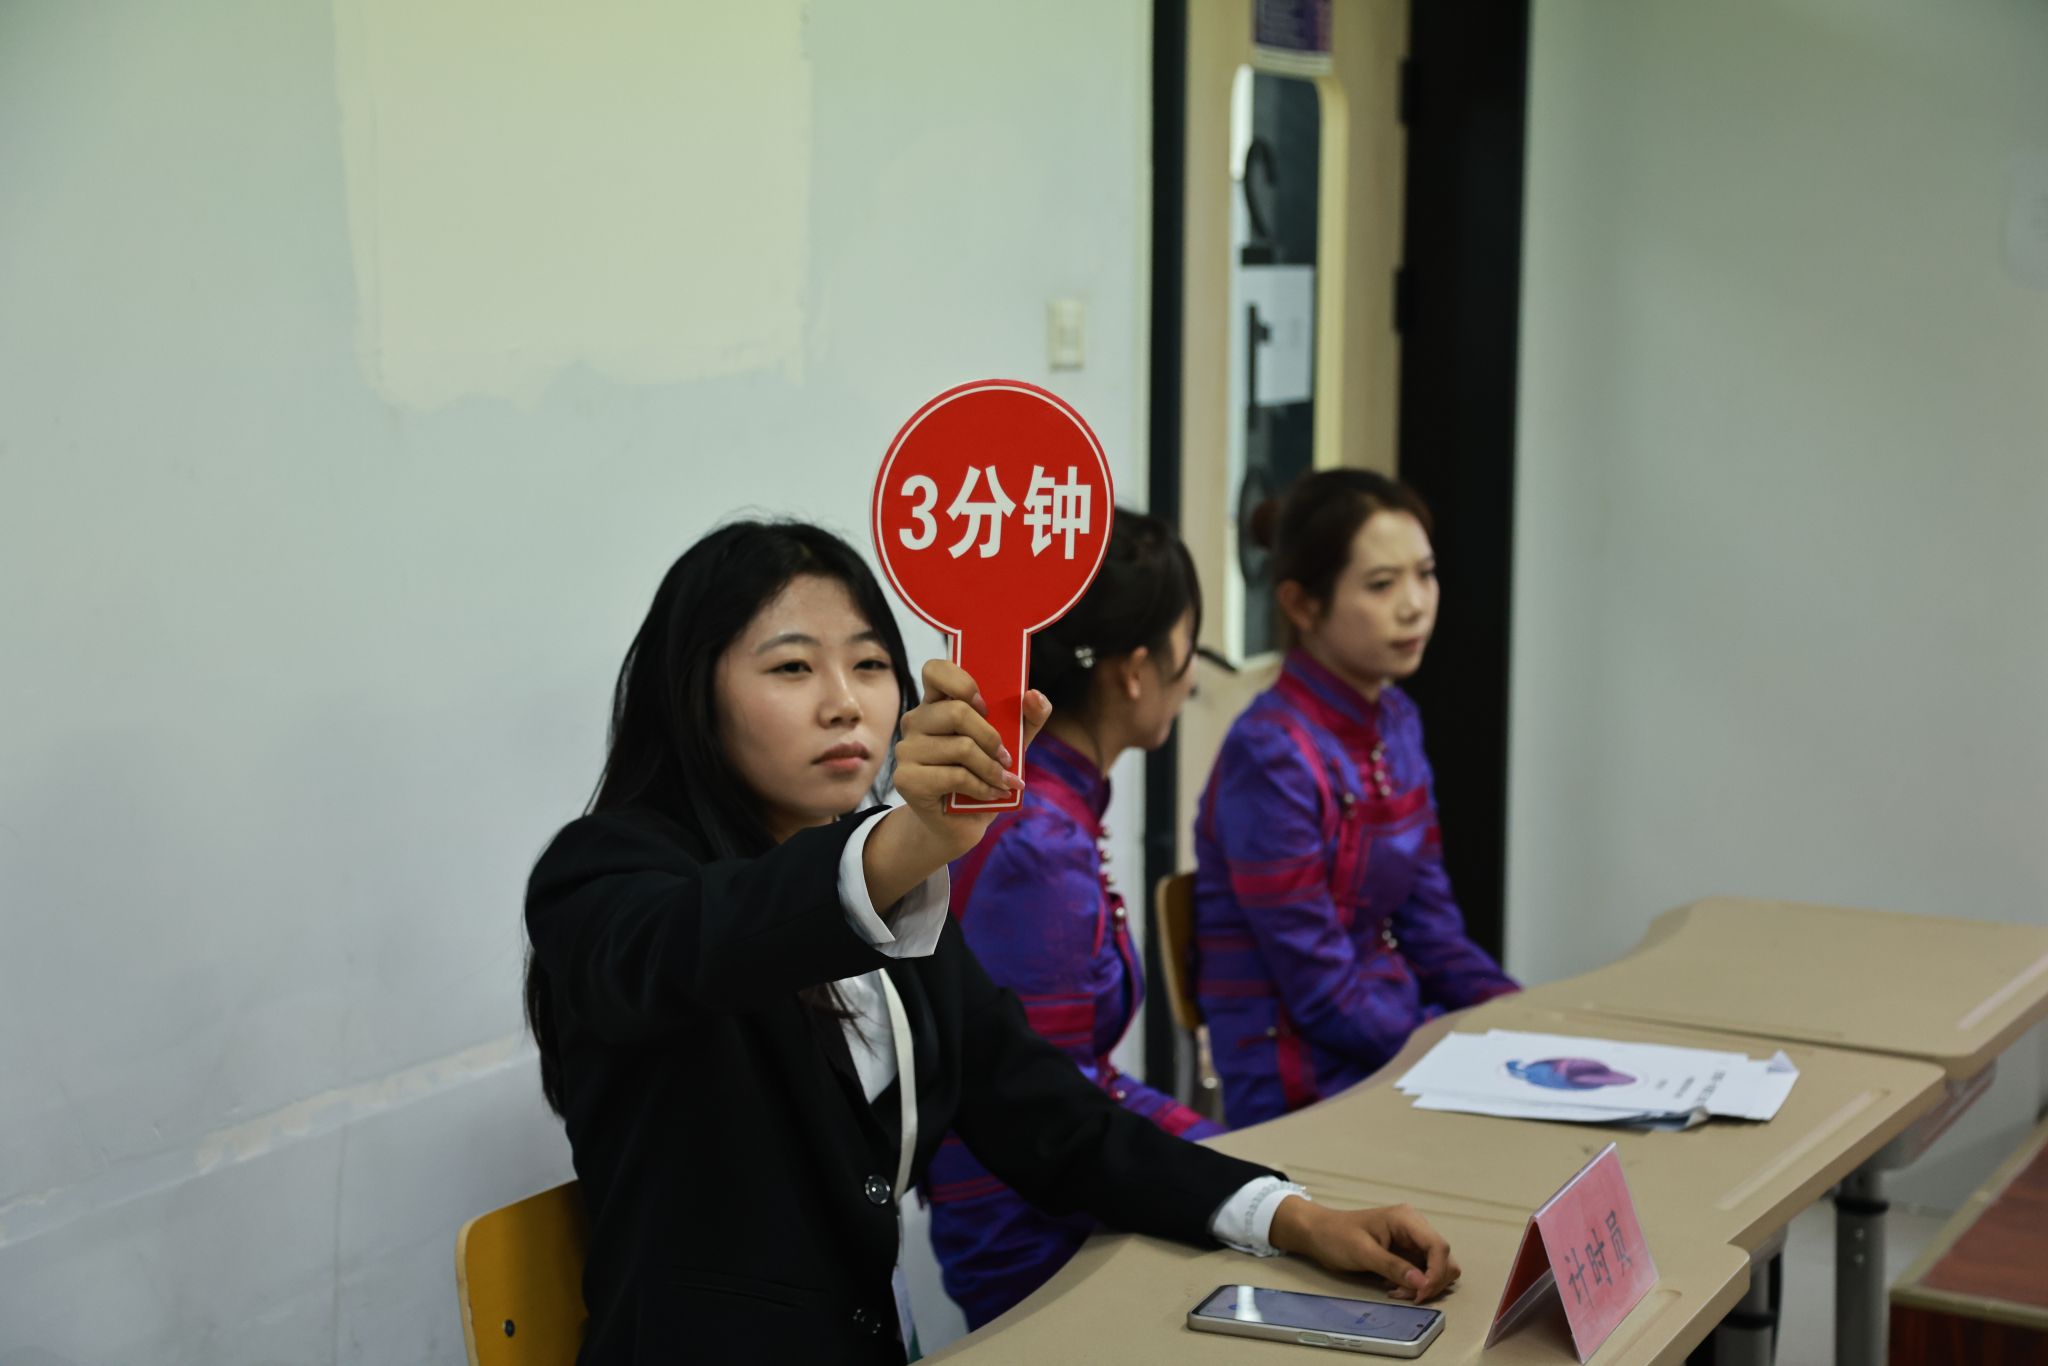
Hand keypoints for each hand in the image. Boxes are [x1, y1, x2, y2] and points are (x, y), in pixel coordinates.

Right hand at [891, 660, 1051, 860]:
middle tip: (1006, 758)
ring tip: (1003, 781)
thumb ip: (1028, 718)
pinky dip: (983, 787)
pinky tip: (992, 794)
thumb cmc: (983, 776)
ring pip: (961, 747)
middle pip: (957, 711)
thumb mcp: (1012, 744)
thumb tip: (1034, 695)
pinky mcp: (907, 779)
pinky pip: (955, 775)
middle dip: (992, 738)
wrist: (960, 824)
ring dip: (992, 769)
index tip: (984, 706)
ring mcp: (906, 750)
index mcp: (936, 704)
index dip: (962, 682)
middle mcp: (916, 721)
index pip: (935, 670)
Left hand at [1268, 1198, 1460, 1303]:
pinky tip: (1394, 1288)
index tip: (1420, 1294)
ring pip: (1437, 1269)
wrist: (1318, 1233)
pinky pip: (1423, 1273)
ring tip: (1396, 1291)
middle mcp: (1415, 1228)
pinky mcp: (1407, 1253)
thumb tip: (1423, 1284)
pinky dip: (1414, 1285)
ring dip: (1422, 1286)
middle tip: (1402, 1294)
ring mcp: (1412, 1241)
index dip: (1436, 1273)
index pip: (1438, 1247)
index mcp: (1407, 1219)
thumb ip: (1393, 1267)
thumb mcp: (1363, 1252)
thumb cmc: (1336, 1236)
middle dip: (1429, 1282)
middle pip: (1444, 1259)